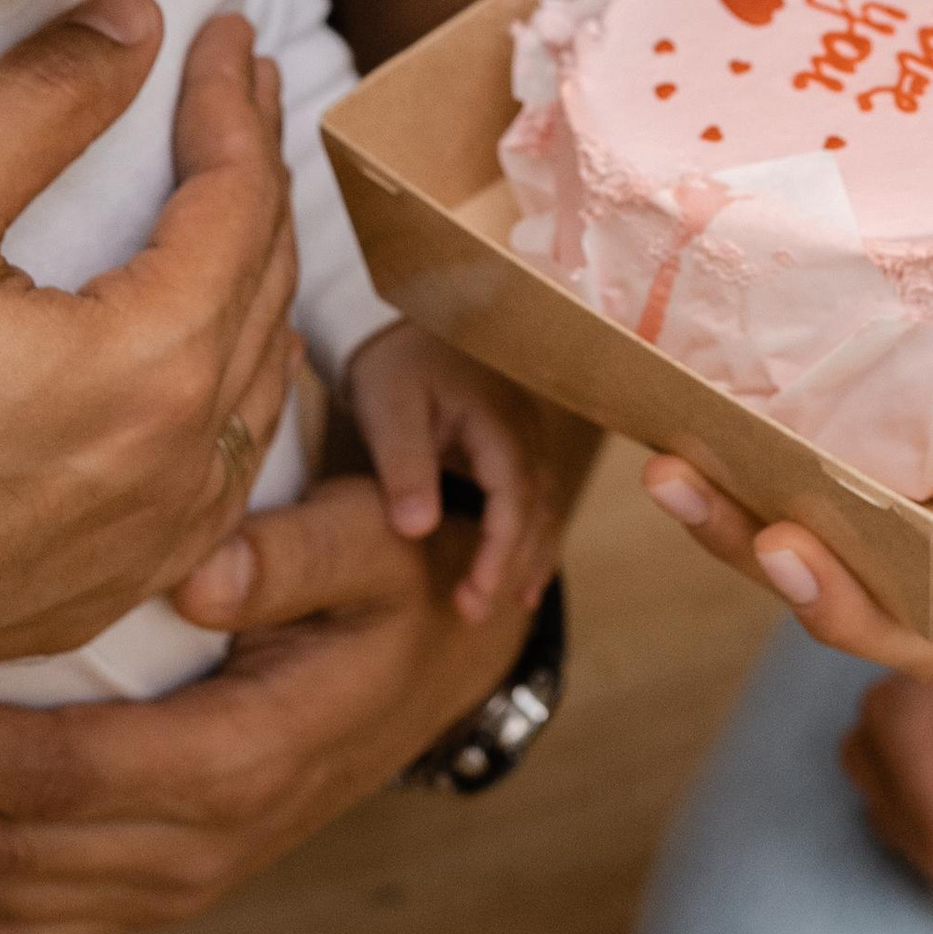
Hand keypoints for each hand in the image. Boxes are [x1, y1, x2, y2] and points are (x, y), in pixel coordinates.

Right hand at [0, 0, 301, 754]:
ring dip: (260, 276)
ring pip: (259, 382)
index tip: (230, 31)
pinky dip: (237, 392)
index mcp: (153, 366)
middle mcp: (182, 465)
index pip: (240, 199)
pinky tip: (219, 359)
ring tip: (242, 197)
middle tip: (246, 89)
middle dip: (259, 169)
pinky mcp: (111, 589)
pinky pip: (224, 475)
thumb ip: (38, 106)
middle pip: (265, 282)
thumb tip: (136, 25)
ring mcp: (154, 542)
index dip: (237, 101)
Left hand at [0, 450, 588, 933]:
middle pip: (0, 862)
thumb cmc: (406, 568)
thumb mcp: (385, 542)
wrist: (456, 646)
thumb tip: (202, 573)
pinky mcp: (158, 891)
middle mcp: (205, 847)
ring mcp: (180, 883)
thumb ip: (300, 552)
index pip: (56, 777)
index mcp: (245, 761)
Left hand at [342, 323, 555, 625]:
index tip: (473, 597)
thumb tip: (417, 531)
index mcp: (500, 422)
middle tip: (473, 614)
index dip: (498, 553)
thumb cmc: (392, 361)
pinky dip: (531, 536)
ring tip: (509, 606)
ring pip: (543, 506)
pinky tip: (522, 573)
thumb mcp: (389, 408)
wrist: (397, 319)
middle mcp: (524, 431)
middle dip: (511, 565)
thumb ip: (404, 468)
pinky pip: (534, 497)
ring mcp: (524, 436)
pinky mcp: (511, 444)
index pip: (513, 500)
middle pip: (536, 510)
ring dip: (528, 556)